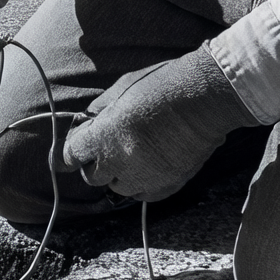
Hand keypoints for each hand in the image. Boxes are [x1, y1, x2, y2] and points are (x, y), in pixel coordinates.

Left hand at [59, 48, 263, 202]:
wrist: (207, 97)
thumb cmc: (163, 84)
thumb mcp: (122, 87)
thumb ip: (100, 109)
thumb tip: (87, 122)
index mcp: (104, 135)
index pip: (72, 155)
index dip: (74, 149)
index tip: (80, 144)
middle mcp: (121, 161)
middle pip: (93, 177)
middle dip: (96, 162)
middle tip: (108, 146)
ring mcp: (146, 177)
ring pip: (119, 188)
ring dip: (120, 174)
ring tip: (134, 154)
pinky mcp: (168, 185)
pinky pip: (144, 195)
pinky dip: (143, 183)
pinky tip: (151, 164)